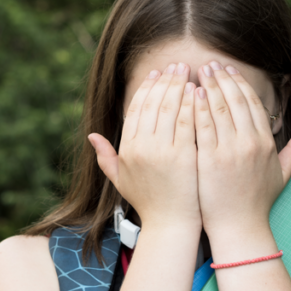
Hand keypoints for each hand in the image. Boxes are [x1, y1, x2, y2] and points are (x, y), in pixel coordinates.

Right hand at [89, 63, 201, 233]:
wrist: (170, 225)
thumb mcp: (121, 180)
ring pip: (170, 108)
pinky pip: (188, 121)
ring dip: (180, 85)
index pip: (136, 109)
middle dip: (165, 80)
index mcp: (126, 150)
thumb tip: (91, 136)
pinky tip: (199, 91)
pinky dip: (193, 103)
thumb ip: (105, 157)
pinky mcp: (183, 156)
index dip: (146, 88)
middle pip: (153, 103)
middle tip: (177, 65)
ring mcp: (162, 152)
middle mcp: (141, 148)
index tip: (156, 74)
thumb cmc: (149, 203)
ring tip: (189, 71)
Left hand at [195, 61, 290, 239]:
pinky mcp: (209, 160)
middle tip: (210, 64)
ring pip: (218, 109)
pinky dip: (196, 108)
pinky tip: (189, 95)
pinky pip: (202, 127)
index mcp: (266, 143)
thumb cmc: (258, 203)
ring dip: (208, 88)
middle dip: (222, 79)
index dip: (240, 84)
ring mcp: (230, 151)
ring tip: (198, 72)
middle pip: (235, 101)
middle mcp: (250, 144)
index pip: (253, 104)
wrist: (240, 228)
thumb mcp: (282, 174)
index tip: (229, 71)